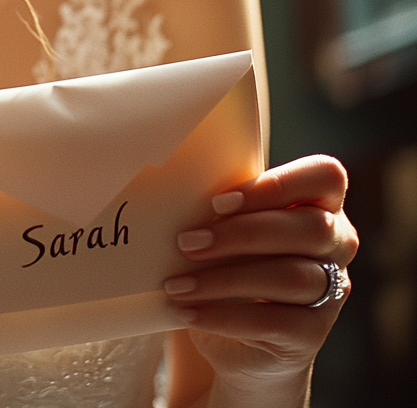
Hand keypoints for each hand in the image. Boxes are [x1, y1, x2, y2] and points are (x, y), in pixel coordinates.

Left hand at [164, 155, 357, 399]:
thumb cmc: (230, 259)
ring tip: (177, 284)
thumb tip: (177, 193)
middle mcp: (338, 244)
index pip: (326, 176)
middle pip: (311, 228)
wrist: (237, 336)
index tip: (219, 202)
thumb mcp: (231, 226)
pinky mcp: (312, 335)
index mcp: (322, 203)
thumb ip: (226, 206)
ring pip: (290, 277)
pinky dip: (222, 315)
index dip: (278, 185)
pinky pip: (272, 322)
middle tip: (186, 242)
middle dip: (242, 233)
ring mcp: (331, 292)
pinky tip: (188, 311)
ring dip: (224, 278)